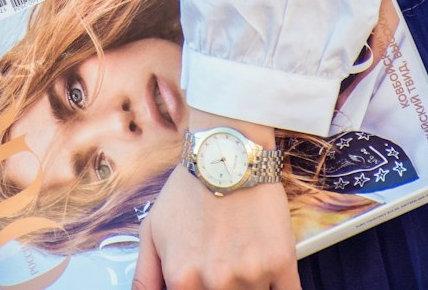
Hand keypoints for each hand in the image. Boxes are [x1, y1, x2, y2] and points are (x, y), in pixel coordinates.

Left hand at [132, 163, 300, 289]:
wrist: (227, 150)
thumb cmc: (189, 188)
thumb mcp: (153, 229)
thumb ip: (146, 276)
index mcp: (182, 278)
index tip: (204, 280)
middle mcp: (216, 282)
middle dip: (223, 285)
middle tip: (223, 257)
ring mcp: (250, 274)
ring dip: (249, 282)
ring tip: (241, 252)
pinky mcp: (281, 262)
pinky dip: (277, 286)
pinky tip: (268, 270)